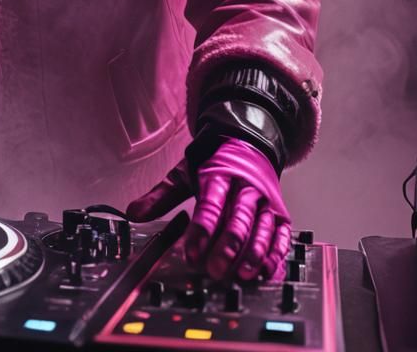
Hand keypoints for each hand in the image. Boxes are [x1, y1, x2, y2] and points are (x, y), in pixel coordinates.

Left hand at [125, 137, 290, 283]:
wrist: (248, 143)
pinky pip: (282, 234)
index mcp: (219, 175)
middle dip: (226, 247)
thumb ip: (161, 196)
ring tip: (241, 274)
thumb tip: (134, 214)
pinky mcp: (280, 213)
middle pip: (237, 220)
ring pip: (262, 228)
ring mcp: (265, 201)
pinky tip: (267, 270)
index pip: (209, 205)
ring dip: (253, 253)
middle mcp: (245, 188)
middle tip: (214, 270)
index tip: (190, 253)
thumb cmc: (214, 163)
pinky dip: (277, 253)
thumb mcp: (185, 172)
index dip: (200, 231)